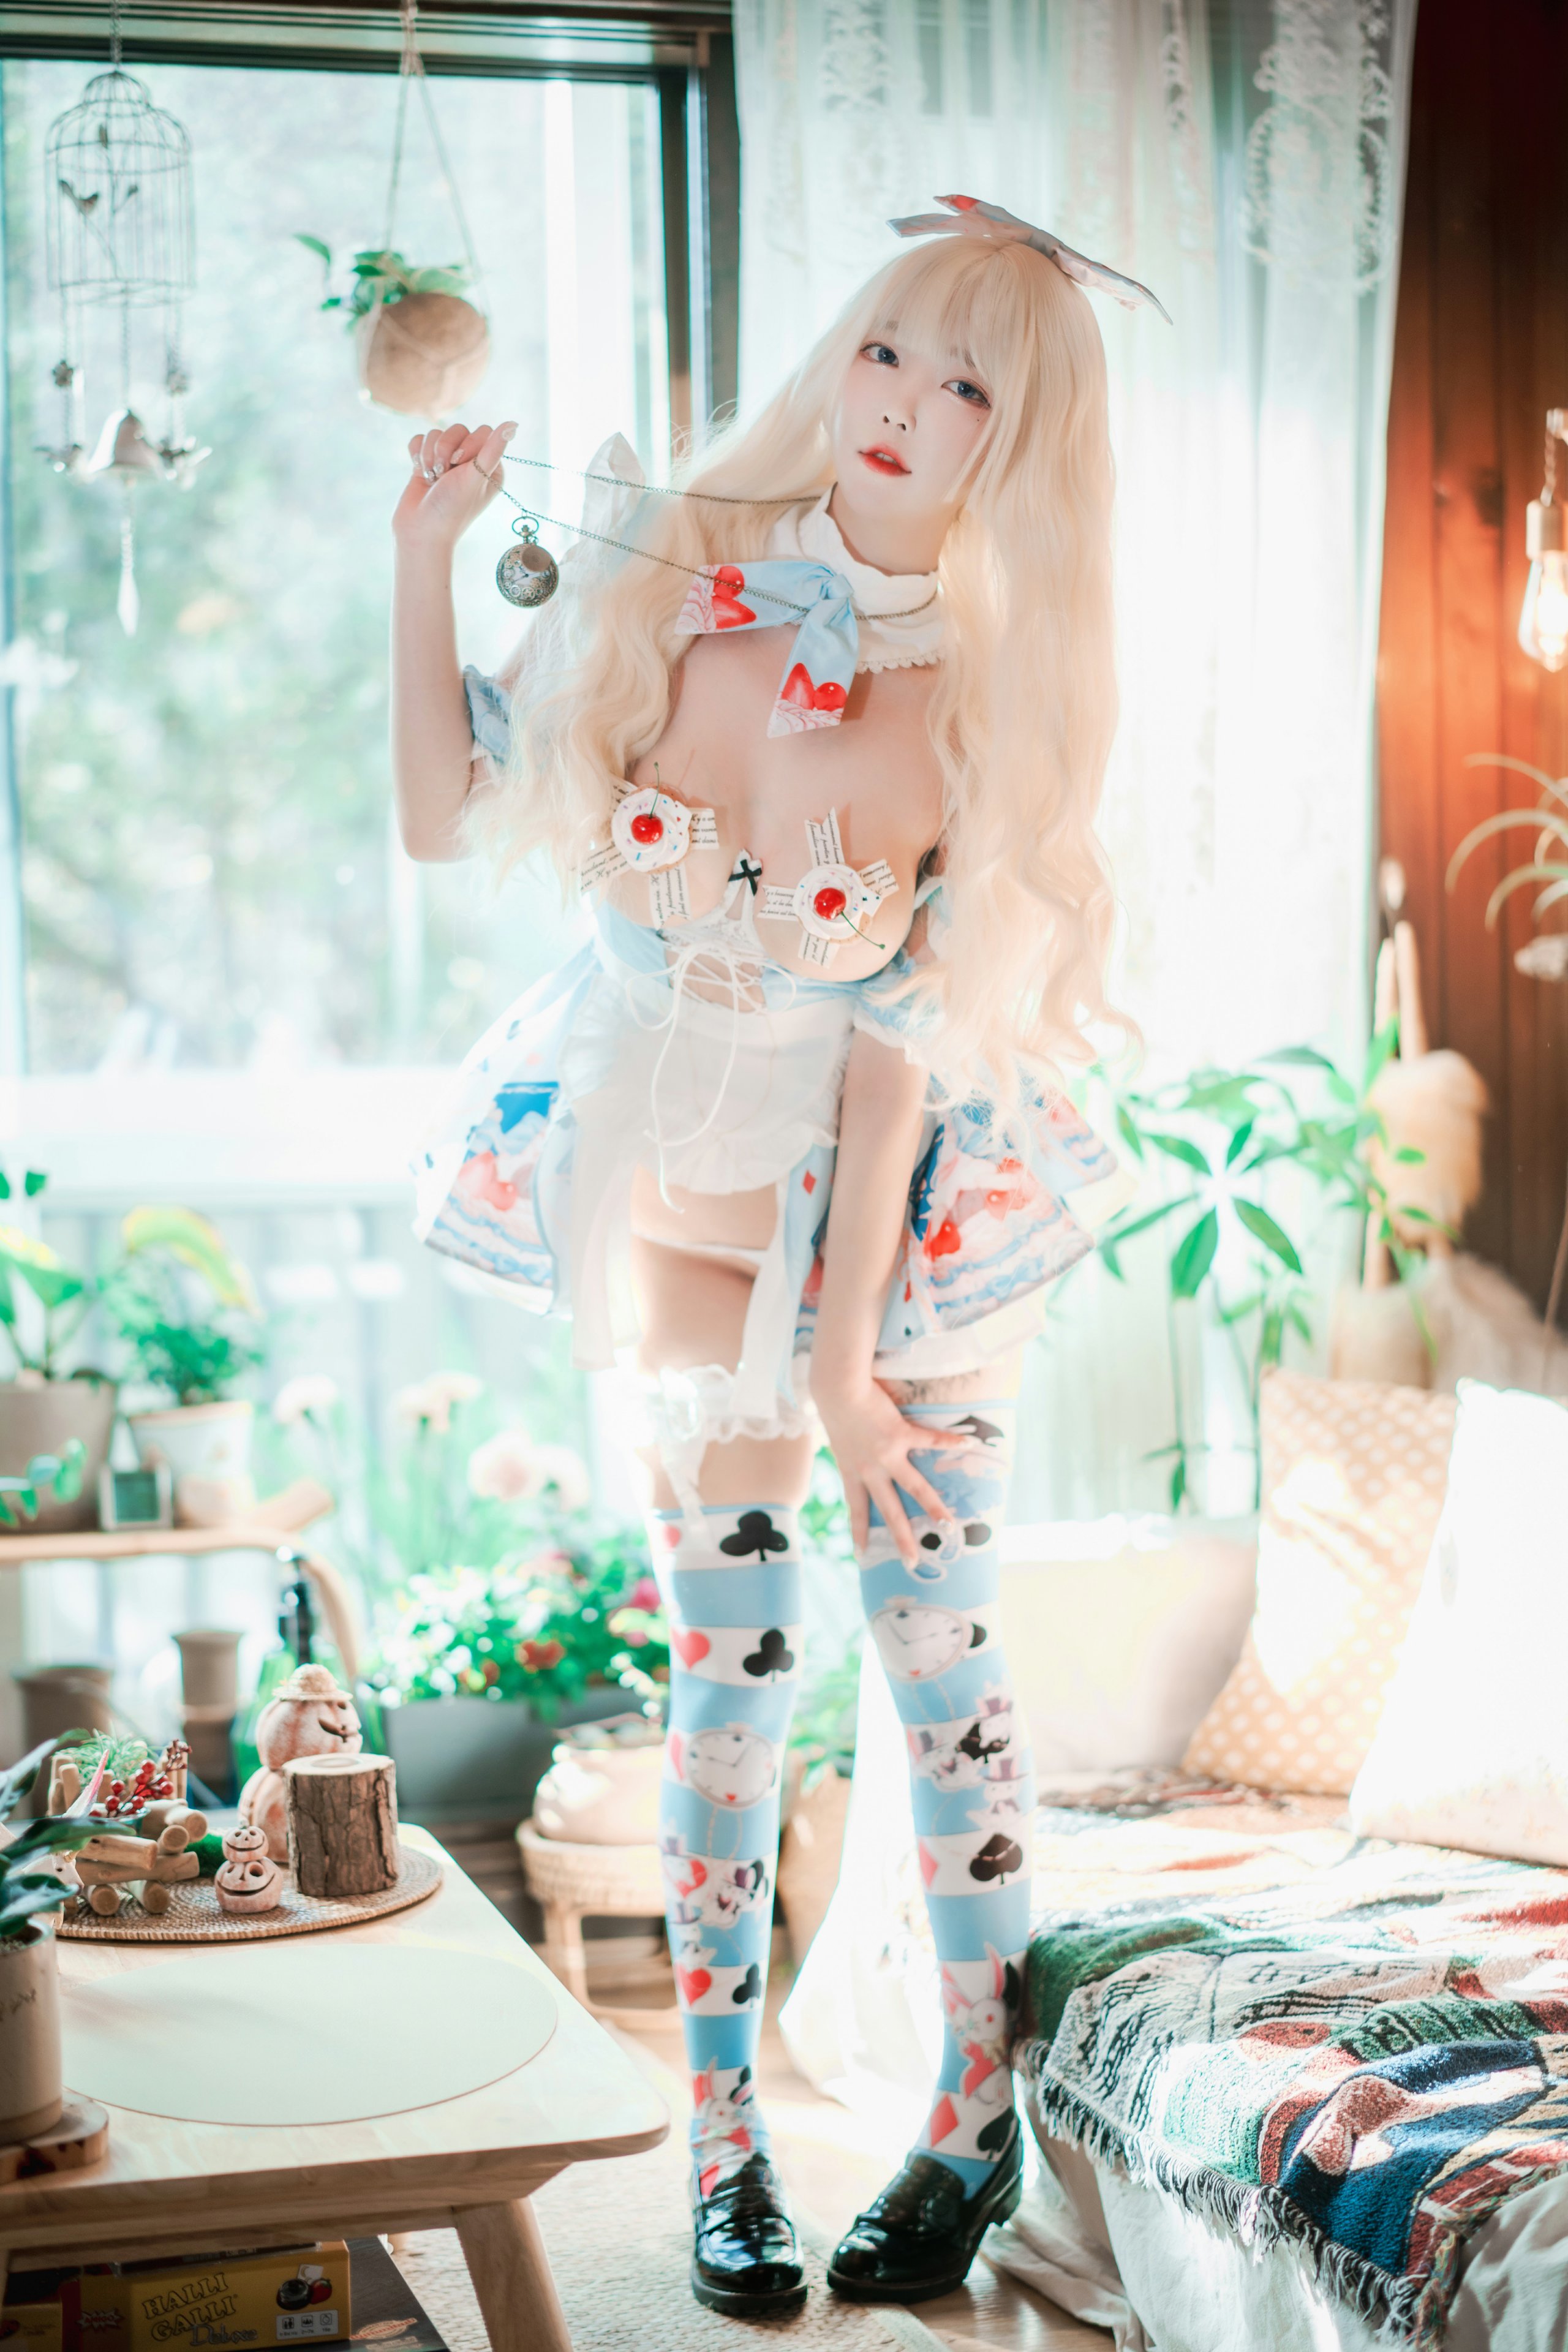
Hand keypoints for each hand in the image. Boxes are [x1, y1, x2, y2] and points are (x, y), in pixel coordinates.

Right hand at [392, 419, 516, 553]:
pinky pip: (420, 439)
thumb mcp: (476, 477)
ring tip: (432, 479)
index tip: (461, 466)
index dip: (468, 445)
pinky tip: (420, 473)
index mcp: (491, 467)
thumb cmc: (451, 508)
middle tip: (444, 475)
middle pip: (458, 429)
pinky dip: (417, 455)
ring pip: (437, 433)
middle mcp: (471, 463)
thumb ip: (493, 449)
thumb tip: (513, 423)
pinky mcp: (427, 462)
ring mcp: (448, 462)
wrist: (420, 531)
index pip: (483, 432)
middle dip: (446, 449)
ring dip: (430, 455)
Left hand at [814, 1377, 966, 1565]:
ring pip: (914, 1487)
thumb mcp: (836, 1437)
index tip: (861, 1554)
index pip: (856, 1508)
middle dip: (901, 1537)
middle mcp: (870, 1470)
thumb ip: (847, 1449)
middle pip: (889, 1510)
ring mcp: (886, 1454)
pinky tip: (969, 1445)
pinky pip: (931, 1441)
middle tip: (911, 1563)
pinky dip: (950, 1442)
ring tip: (948, 1526)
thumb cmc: (834, 1406)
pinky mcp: (900, 1434)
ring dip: (933, 1507)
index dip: (859, 1531)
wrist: (837, 1388)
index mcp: (851, 1471)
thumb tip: (849, 1447)